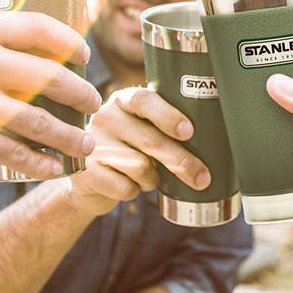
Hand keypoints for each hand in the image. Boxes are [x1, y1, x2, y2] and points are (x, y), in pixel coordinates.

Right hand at [0, 11, 101, 179]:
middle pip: (51, 76)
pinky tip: (55, 169)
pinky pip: (18, 152)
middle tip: (94, 105)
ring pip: (42, 120)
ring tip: (87, 145)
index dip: (71, 42)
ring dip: (71, 136)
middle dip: (82, 93)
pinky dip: (42, 163)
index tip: (85, 57)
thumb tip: (37, 50)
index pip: (39, 27)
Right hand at [68, 87, 210, 216]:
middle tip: (201, 177)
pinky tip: (128, 186)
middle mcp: (105, 117)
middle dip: (181, 161)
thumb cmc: (128, 151)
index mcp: (123, 100)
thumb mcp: (142, 131)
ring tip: (148, 178)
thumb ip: (164, 130)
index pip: (145, 100)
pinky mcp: (84, 172)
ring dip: (152, 180)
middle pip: (150, 139)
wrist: (90, 180)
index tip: (189, 132)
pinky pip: (124, 187)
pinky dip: (133, 192)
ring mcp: (92, 144)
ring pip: (140, 166)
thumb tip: (208, 145)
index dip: (168, 116)